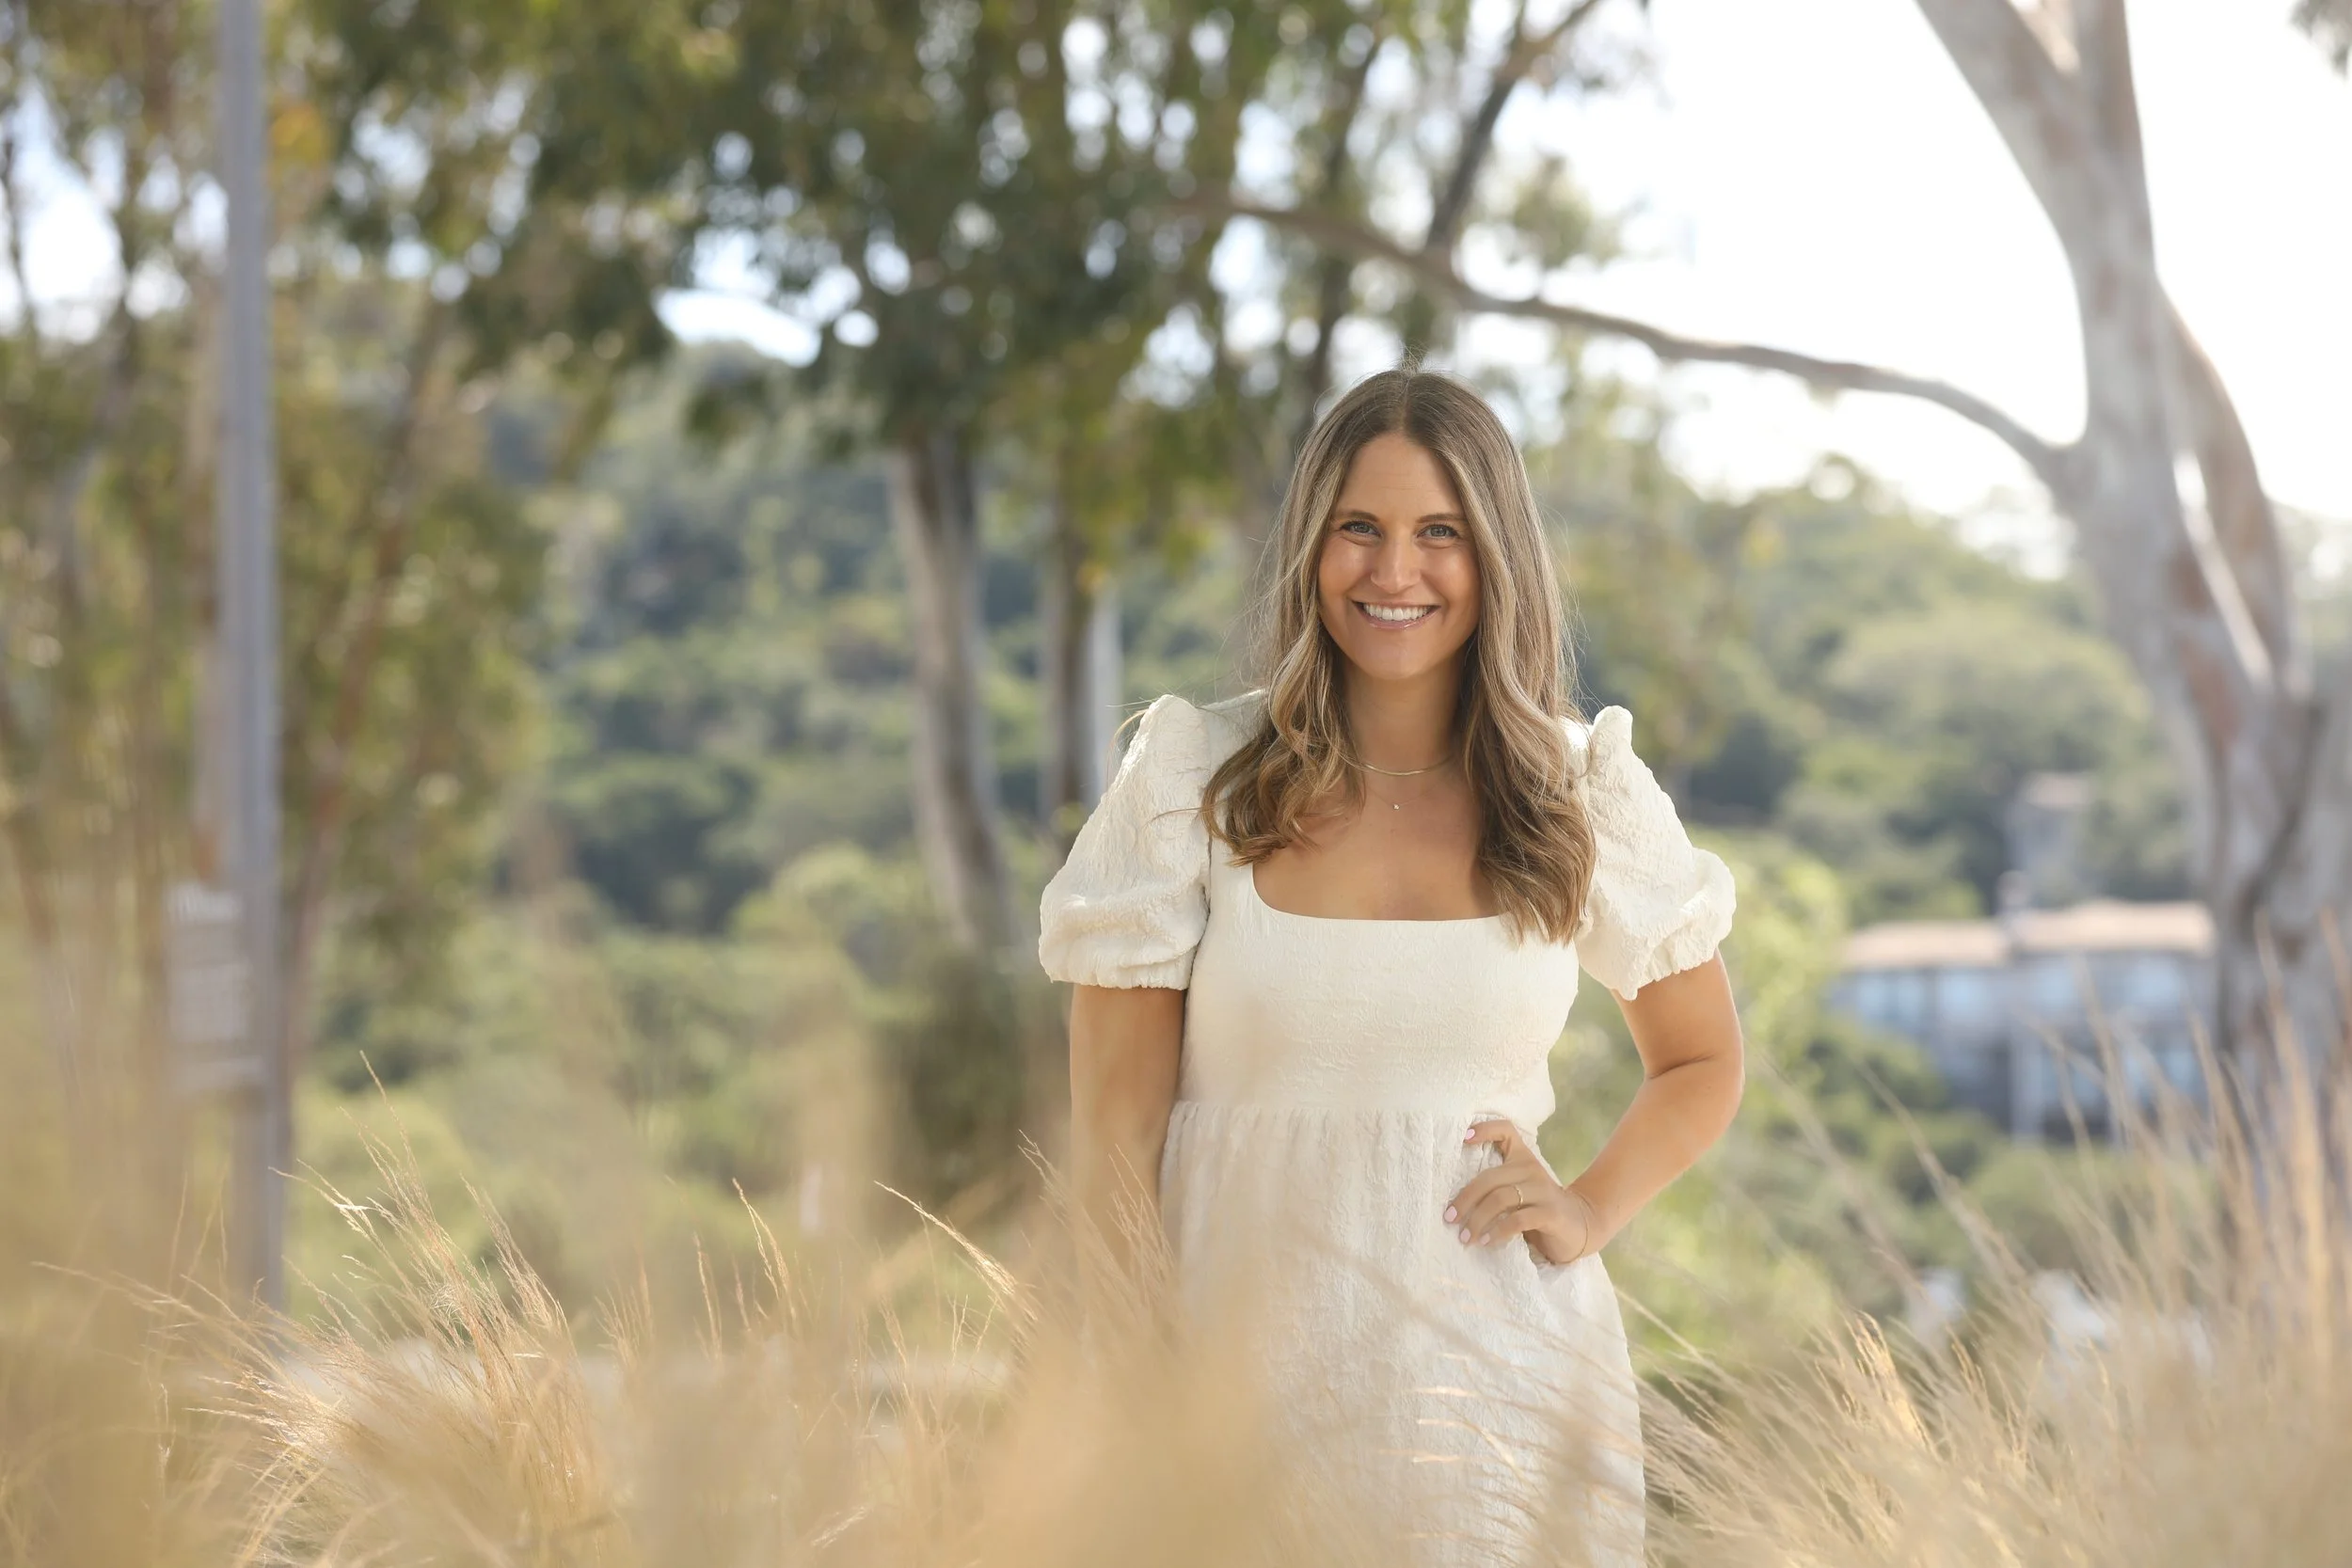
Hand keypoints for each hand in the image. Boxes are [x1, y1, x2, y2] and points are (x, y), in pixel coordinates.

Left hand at [1444, 1119, 1600, 1267]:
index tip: (1463, 1139)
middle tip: (1449, 1218)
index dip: (1485, 1129)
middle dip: (1465, 1199)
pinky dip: (1498, 1232)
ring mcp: (1542, 1191)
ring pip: (1500, 1199)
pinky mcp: (1550, 1213)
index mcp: (1523, 1158)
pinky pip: (1518, 1220)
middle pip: (1490, 1177)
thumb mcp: (1519, 1191)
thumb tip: (1455, 1201)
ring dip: (1478, 1220)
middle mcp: (1532, 1170)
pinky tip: (1487, 1242)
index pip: (1506, 1131)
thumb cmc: (1539, 1208)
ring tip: (1465, 1237)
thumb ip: (1496, 1187)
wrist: (1580, 1226)